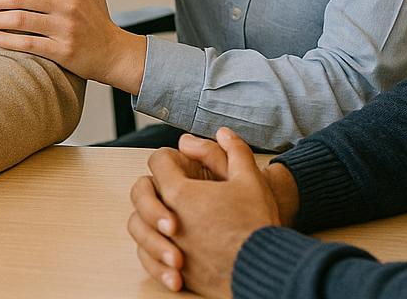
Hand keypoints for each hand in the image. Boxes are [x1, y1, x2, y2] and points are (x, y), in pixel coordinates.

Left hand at [128, 129, 280, 295]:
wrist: (267, 269)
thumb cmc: (257, 223)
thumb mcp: (250, 178)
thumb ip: (233, 151)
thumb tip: (222, 134)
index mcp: (181, 193)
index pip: (158, 162)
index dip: (169, 159)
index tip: (181, 166)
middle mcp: (168, 220)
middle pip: (140, 193)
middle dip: (153, 189)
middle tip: (173, 193)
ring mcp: (171, 248)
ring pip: (139, 229)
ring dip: (150, 223)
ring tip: (170, 231)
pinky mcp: (178, 273)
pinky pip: (149, 261)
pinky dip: (154, 256)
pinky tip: (169, 256)